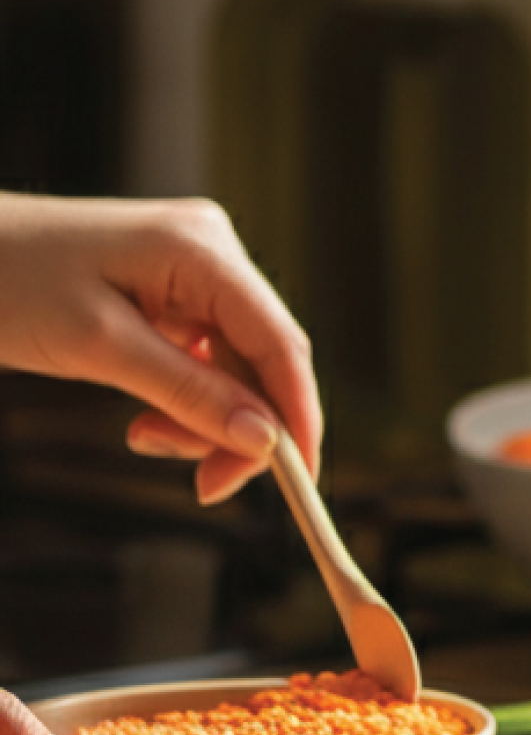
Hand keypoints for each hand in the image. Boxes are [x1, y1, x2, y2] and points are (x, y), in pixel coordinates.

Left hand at [0, 193, 320, 502]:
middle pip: (262, 359)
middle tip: (207, 485)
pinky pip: (204, 360)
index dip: (297, 415)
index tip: (297, 482)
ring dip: (206, 419)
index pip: (280, 342)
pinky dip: (184, 401)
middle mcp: (212, 252)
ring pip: (235, 367)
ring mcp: (193, 272)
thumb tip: (265, 442)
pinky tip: (145, 420)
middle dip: (241, 427)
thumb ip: (188, 393)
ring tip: (146, 441)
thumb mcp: (97, 346)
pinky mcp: (171, 293)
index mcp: (203, 249)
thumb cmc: (5, 281)